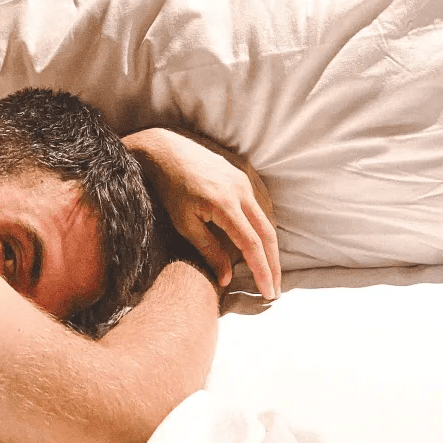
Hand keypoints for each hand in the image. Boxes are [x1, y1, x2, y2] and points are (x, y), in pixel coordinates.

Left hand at [123, 128, 280, 299]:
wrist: (166, 150)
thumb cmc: (170, 188)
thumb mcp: (184, 223)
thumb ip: (208, 251)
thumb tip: (226, 279)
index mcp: (225, 205)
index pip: (251, 244)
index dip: (262, 271)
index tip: (268, 292)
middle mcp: (241, 192)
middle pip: (268, 234)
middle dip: (274, 265)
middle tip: (275, 290)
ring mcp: (244, 182)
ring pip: (266, 221)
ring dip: (271, 249)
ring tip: (271, 273)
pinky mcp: (243, 178)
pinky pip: (259, 208)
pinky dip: (263, 231)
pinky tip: (262, 247)